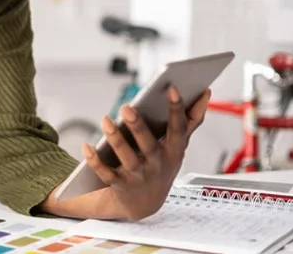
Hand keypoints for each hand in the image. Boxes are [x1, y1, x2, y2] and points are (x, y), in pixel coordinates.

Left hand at [41, 86, 210, 220]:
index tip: (172, 88)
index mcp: (173, 151)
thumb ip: (192, 120)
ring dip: (116, 140)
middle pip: (148, 145)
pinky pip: (105, 173)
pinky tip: (86, 146)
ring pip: (126, 158)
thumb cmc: (162, 165)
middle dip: (138, 127)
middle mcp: (157, 164)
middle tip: (126, 107)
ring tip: (105, 120)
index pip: (178, 128)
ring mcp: (138, 176)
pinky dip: (95, 161)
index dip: (177, 109)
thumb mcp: (179, 145)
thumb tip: (206, 93)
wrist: (145, 204)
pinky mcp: (119, 185)